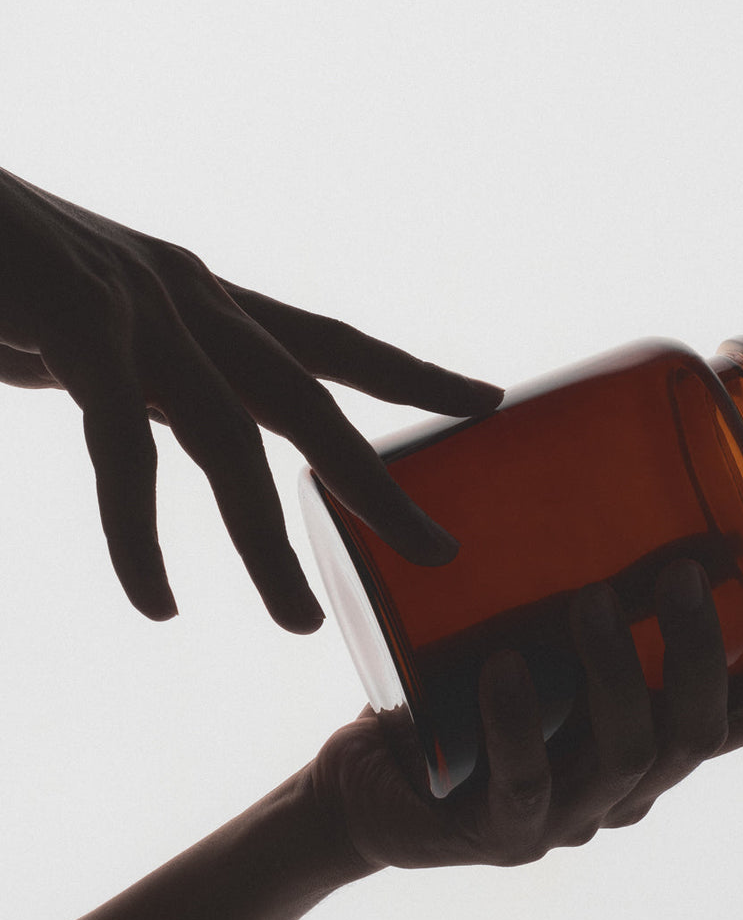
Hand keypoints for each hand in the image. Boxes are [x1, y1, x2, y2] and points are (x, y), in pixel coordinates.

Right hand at [0, 167, 502, 628]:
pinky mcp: (80, 322)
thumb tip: (146, 416)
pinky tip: (159, 603)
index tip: (486, 401)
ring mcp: (141, 308)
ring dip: (268, 541)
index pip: (330, 343)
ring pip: (231, 441)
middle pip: (311, 401)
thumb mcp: (86, 324)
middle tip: (439, 551)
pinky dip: (140, 538)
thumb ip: (130, 373)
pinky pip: (122, 451)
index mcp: (204, 298)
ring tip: (303, 622)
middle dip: (375, 481)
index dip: (411, 373)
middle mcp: (191, 298)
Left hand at [311, 559, 742, 871]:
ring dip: (621, 673)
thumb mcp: (520, 633)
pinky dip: (520, 723)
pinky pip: (525, 781)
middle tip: (679, 572)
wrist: (367, 786)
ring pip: (628, 753)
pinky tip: (506, 670)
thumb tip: (599, 469)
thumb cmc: (450, 696)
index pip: (742, 719)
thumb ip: (569, 583)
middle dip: (702, 650)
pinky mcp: (499, 831)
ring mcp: (567, 817)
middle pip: (697, 731)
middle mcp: (624, 788)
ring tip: (592, 601)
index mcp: (648, 742)